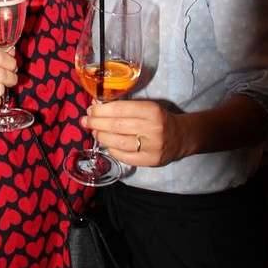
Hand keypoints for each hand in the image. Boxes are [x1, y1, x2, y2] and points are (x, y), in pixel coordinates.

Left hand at [81, 93, 267, 166]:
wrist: (182, 137)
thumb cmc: (159, 118)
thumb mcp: (147, 106)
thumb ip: (125, 107)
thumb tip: (97, 107)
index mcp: (152, 110)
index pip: (121, 109)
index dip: (102, 110)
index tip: (90, 109)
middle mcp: (153, 128)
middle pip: (117, 126)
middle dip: (97, 123)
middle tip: (85, 120)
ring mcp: (152, 146)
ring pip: (119, 142)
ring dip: (101, 136)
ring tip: (93, 131)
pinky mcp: (151, 161)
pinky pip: (125, 156)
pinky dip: (112, 149)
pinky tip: (106, 144)